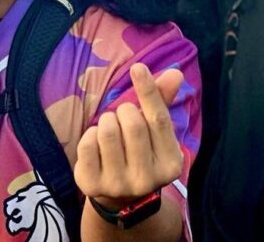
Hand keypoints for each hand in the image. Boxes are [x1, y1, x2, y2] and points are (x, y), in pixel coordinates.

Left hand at [74, 63, 184, 209]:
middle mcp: (148, 180)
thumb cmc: (139, 151)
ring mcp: (120, 185)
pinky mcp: (94, 185)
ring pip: (108, 130)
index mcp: (170, 163)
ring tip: (111, 131)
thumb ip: (162, 102)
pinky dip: (90, 134)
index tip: (138, 67)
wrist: (118, 196)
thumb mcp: (153, 131)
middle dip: (124, 110)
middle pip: (132, 123)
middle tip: (123, 118)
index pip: (159, 119)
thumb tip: (176, 73)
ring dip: (106, 121)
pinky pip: (87, 142)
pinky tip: (97, 146)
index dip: (148, 91)